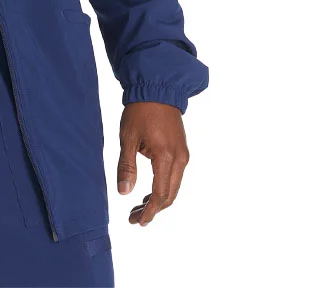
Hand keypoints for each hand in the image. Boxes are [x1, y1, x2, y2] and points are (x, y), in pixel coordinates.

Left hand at [116, 101, 189, 226]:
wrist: (157, 88)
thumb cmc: (140, 111)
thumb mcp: (128, 137)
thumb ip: (127, 166)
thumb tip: (124, 193)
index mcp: (166, 157)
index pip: (160, 194)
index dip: (149, 211)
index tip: (137, 221)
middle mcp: (180, 159)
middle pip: (170, 195)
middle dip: (153, 209)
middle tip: (134, 217)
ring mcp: (183, 155)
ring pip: (174, 187)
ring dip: (159, 200)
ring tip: (139, 207)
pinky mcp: (182, 150)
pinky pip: (175, 176)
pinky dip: (164, 187)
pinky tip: (149, 190)